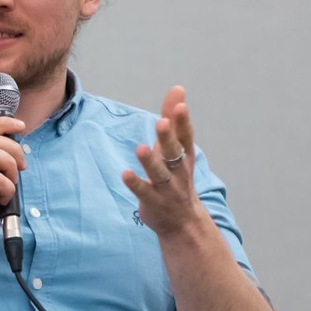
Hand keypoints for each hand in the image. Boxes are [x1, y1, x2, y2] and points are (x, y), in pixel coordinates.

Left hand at [122, 86, 207, 237]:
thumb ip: (173, 120)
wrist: (184, 222)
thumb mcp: (177, 149)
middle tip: (161, 122)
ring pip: (160, 173)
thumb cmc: (177, 177)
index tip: (179, 105)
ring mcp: (168, 188)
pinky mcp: (154, 202)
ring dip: (150, 162)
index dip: (182, 122)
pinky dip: (135, 183)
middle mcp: (178, 171)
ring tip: (141, 148)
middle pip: (174, 152)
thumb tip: (177, 88)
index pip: (185, 136)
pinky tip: (125, 174)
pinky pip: (144, 192)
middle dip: (168, 138)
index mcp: (184, 156)